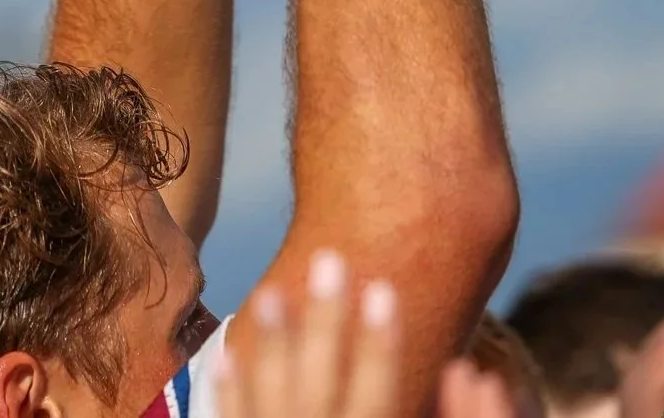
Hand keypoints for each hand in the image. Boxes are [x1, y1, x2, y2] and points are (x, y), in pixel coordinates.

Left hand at [217, 252, 399, 417]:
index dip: (379, 345)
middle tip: (329, 260)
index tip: (383, 289)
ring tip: (269, 292)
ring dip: (271, 346)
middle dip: (324, 322)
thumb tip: (437, 371)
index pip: (376, 396)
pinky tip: (226, 354)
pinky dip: (229, 391)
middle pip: (319, 385)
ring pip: (270, 398)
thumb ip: (413, 410)